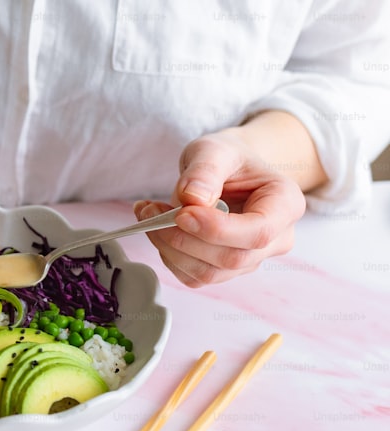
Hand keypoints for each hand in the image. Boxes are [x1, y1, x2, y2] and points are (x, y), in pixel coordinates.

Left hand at [137, 129, 305, 286]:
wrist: (226, 171)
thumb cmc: (228, 159)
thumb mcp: (216, 149)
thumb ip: (206, 169)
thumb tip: (193, 198)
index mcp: (285, 205)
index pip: (257, 232)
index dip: (217, 229)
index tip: (182, 213)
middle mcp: (275, 239)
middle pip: (232, 258)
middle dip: (184, 238)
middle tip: (151, 211)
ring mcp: (250, 259)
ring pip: (209, 273)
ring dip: (169, 248)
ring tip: (150, 214)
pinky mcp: (224, 270)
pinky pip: (193, 276)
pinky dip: (168, 255)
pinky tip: (157, 228)